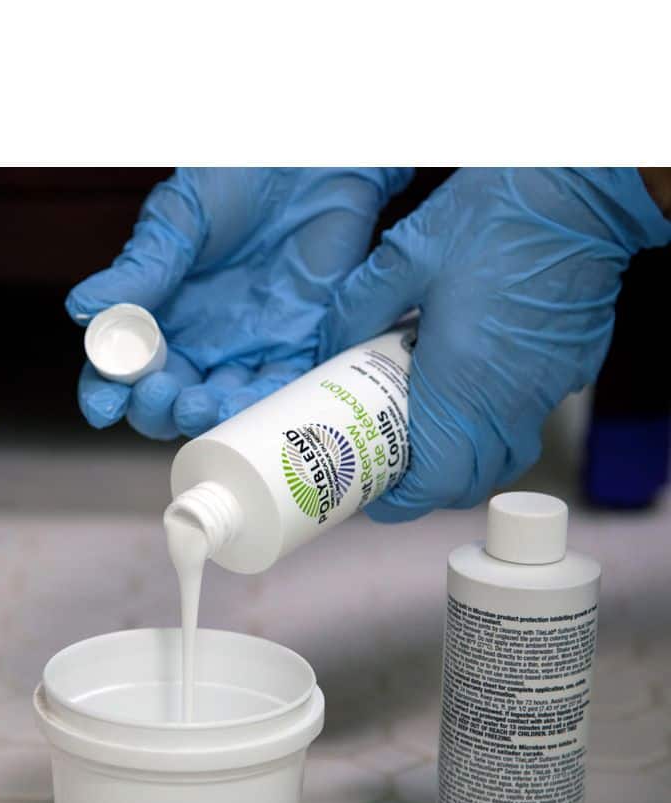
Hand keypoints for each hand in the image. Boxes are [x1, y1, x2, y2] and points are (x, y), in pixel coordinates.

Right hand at [67, 168, 412, 439]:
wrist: (310, 162)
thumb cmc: (239, 181)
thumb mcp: (179, 221)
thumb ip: (140, 270)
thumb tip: (81, 310)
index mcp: (160, 318)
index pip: (122, 372)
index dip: (107, 394)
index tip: (103, 406)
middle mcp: (201, 344)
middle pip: (167, 402)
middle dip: (155, 412)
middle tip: (157, 395)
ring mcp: (248, 350)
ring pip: (219, 406)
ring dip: (204, 417)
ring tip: (196, 405)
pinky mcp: (297, 347)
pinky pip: (277, 390)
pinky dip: (257, 405)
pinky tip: (239, 403)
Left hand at [326, 168, 670, 522]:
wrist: (581, 192)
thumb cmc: (495, 220)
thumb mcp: (405, 258)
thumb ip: (357, 309)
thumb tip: (329, 347)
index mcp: (461, 387)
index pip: (435, 482)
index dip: (400, 501)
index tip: (373, 494)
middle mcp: (507, 404)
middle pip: (468, 483)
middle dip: (426, 489)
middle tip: (391, 466)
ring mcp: (544, 393)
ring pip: (503, 458)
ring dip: (463, 464)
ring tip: (427, 437)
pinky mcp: (568, 374)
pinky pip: (527, 423)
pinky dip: (494, 428)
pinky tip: (468, 392)